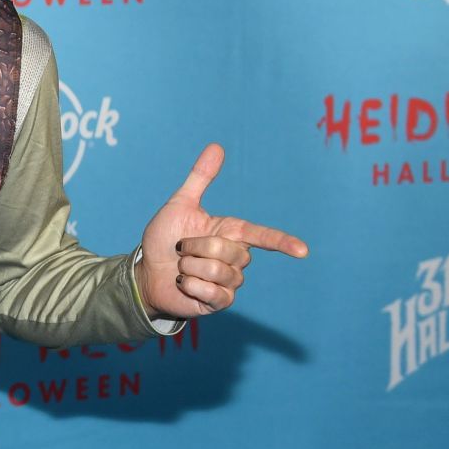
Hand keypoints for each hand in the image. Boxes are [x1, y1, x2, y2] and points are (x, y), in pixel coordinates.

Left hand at [137, 144, 309, 317]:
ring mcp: (229, 282)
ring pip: (219, 271)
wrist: (146, 271)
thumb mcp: (180, 205)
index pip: (262, 236)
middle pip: (229, 251)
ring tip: (181, 266)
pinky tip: (182, 283)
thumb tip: (217, 146)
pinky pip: (213, 293)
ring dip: (191, 266)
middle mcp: (235, 258)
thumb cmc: (164, 238)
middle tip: (181, 249)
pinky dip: (190, 285)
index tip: (302, 250)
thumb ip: (200, 178)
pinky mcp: (219, 301)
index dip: (282, 242)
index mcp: (231, 233)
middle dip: (196, 247)